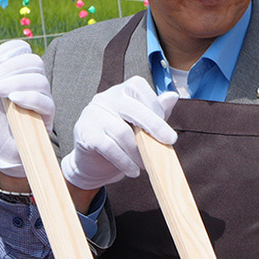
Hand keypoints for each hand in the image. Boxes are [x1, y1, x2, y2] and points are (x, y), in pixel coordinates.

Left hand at [0, 40, 51, 184]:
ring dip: (17, 81)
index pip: (23, 51)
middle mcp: (32, 84)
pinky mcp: (47, 118)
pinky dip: (29, 97)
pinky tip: (14, 100)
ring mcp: (41, 100)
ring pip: (40, 80)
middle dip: (11, 67)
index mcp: (16, 74)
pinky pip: (46, 102)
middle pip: (34, 62)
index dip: (10, 50)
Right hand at [62, 77, 178, 190]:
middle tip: (169, 142)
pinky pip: (109, 148)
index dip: (154, 104)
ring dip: (139, 152)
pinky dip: (124, 161)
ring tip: (147, 164)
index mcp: (120, 92)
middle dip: (154, 125)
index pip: (138, 86)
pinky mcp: (85, 133)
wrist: (93, 163)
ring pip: (122, 132)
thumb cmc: (120, 141)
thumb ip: (156, 111)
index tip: (164, 124)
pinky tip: (133, 171)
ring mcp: (92, 114)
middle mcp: (104, 98)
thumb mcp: (141, 125)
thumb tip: (173, 96)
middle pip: (132, 108)